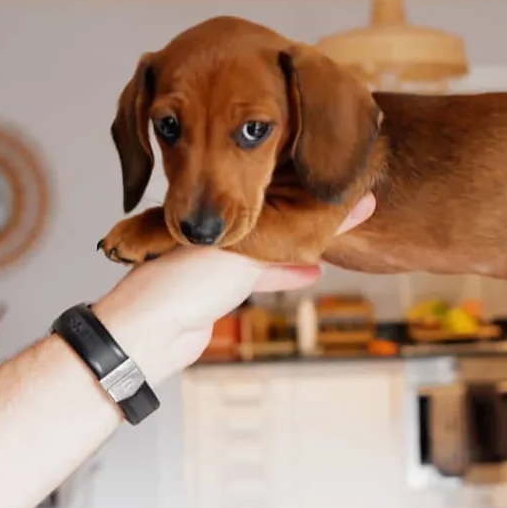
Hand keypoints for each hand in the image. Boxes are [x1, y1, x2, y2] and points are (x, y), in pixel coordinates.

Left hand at [91, 193, 375, 385]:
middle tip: (341, 200)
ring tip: (330, 234)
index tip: (333, 174)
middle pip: (268, 210)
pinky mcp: (217, 286)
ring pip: (265, 243)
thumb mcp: (253, 251)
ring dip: (295, 242)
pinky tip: (312, 270)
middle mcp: (214, 224)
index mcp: (219, 205)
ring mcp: (214, 256)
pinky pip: (258, 274)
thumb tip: (357, 207)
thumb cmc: (186, 283)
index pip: (269, 179)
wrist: (149, 334)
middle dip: (302, 207)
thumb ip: (302, 231)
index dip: (301, 177)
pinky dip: (282, 272)